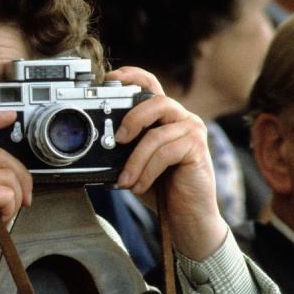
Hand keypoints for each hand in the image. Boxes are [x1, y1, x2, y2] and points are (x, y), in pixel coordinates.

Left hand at [109, 67, 228, 259]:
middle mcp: (182, 118)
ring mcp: (192, 131)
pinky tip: (139, 186)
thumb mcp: (135, 164)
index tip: (109, 78)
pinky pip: (166, 152)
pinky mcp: (197, 148)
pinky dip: (147, 171)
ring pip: (157, 134)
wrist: (185, 217)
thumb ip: (124, 148)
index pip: (151, 85)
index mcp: (165, 117)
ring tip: (125, 181)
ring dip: (135, 161)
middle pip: (155, 101)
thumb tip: (96, 144)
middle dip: (132, 119)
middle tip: (117, 140)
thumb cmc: (162, 189)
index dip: (132, 75)